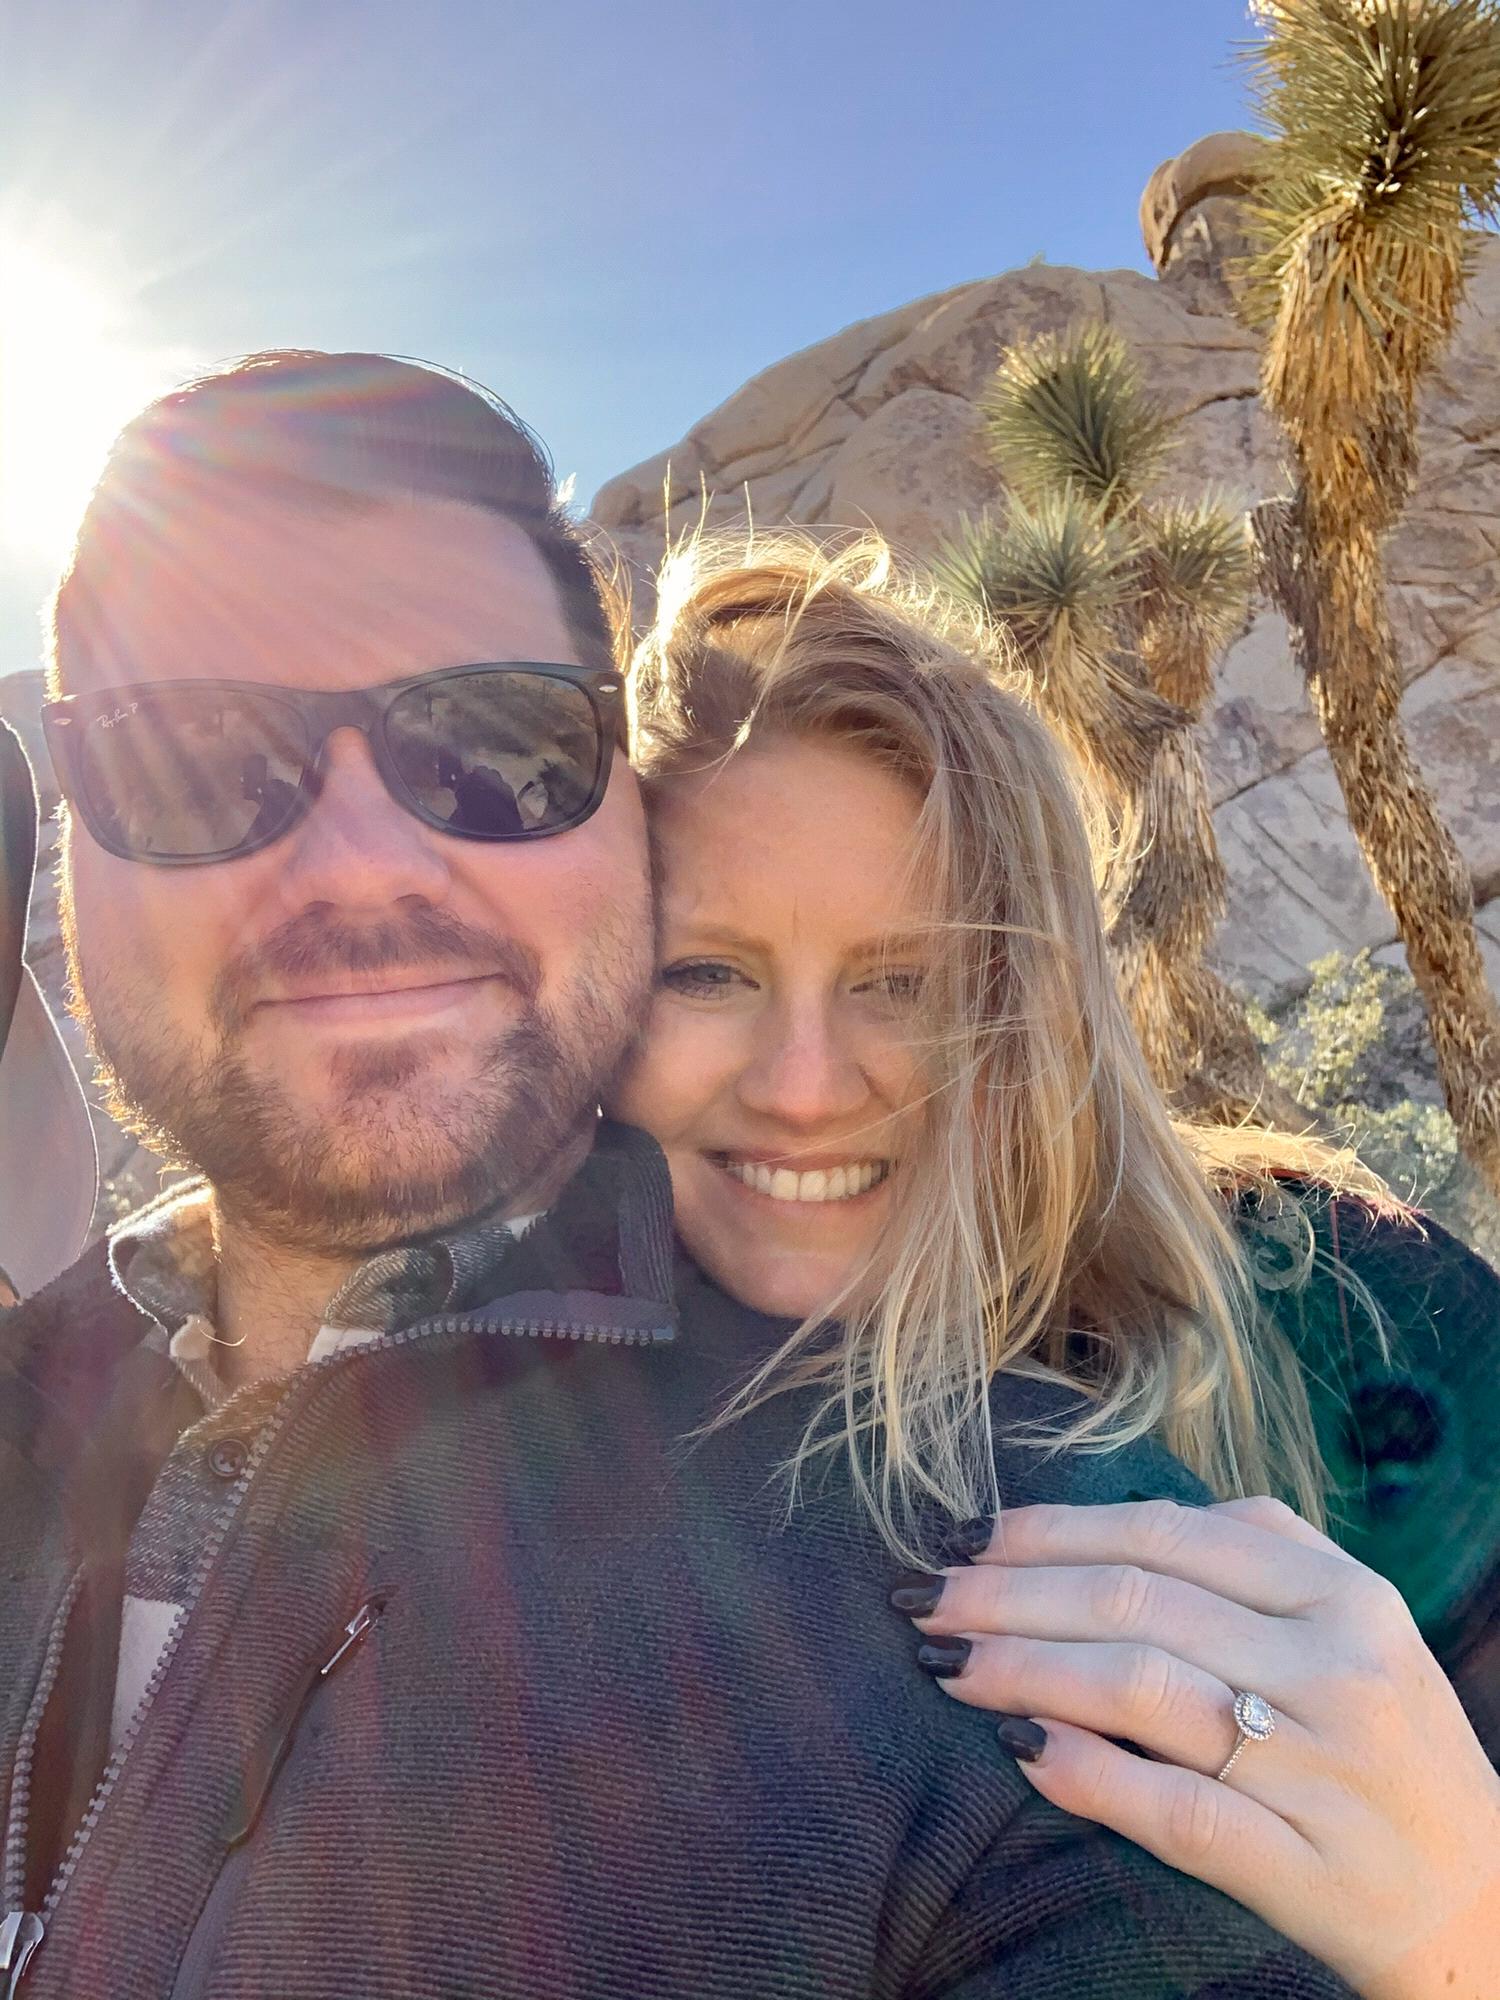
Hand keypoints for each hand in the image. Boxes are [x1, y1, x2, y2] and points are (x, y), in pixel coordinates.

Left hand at [896, 1497, 1499, 1999]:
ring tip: (948, 1665)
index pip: (1165, 1536)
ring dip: (1023, 1672)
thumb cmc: (1385, 1742)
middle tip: (926, 1597)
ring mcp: (1322, 1771)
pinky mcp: (1305, 1868)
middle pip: (1135, 1605)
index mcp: (1343, 1594)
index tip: (965, 1533)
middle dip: (1010, 1595)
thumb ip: (1251, 1553)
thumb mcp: (1351, 1624)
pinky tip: (1019, 1753)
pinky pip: (1174, 1811)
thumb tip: (1093, 1522)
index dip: (1048, 1529)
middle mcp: (1337, 1669)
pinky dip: (1086, 1776)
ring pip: (1140, 1692)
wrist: (1483, 1903)